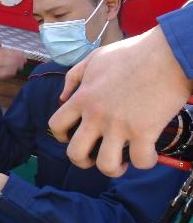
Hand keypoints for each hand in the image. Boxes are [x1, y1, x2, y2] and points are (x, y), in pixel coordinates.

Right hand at [0, 39, 26, 101]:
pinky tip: (14, 72)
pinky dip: (8, 72)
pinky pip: (0, 73)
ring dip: (14, 64)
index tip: (22, 53)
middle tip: (24, 59)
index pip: (2, 51)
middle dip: (15, 58)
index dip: (13, 52)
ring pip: (3, 64)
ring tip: (21, 65)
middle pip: (3, 57)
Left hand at [48, 26, 191, 176]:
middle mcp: (96, 115)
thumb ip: (74, 77)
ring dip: (113, 169)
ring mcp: (119, 125)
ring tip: (122, 162)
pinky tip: (148, 153)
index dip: (61, 136)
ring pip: (106, 165)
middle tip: (94, 157)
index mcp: (82, 98)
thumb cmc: (132, 53)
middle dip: (82, 161)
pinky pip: (141, 161)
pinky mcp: (144, 131)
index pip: (55, 126)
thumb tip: (63, 98)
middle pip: (74, 153)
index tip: (72, 137)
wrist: (167, 53)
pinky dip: (145, 162)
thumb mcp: (94, 59)